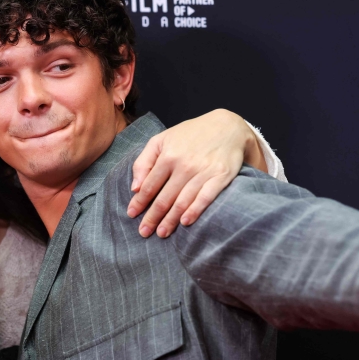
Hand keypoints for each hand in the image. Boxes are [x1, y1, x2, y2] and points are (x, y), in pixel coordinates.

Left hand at [127, 109, 267, 237]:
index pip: (149, 185)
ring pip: (182, 201)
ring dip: (170, 219)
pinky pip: (205, 197)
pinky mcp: (220, 176)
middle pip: (164, 197)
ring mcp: (203, 171)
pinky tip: (185, 222)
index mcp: (168, 155)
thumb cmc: (190, 135)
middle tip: (144, 232)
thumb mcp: (161, 140)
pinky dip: (195, 210)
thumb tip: (135, 187)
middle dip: (152, 217)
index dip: (139, 202)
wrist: (227, 126)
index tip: (132, 215)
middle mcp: (184, 165)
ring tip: (161, 233)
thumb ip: (144, 161)